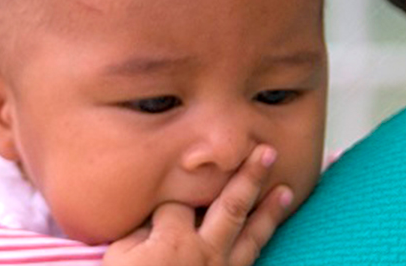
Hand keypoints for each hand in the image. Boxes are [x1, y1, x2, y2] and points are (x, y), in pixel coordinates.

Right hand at [103, 145, 293, 265]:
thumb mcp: (119, 259)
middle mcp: (205, 252)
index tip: (166, 198)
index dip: (172, 196)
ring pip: (251, 235)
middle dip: (249, 176)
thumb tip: (154, 215)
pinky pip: (252, 260)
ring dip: (269, 211)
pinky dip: (262, 241)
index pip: (179, 202)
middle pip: (231, 206)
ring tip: (286, 189)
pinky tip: (269, 230)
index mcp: (174, 240)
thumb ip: (139, 231)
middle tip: (267, 151)